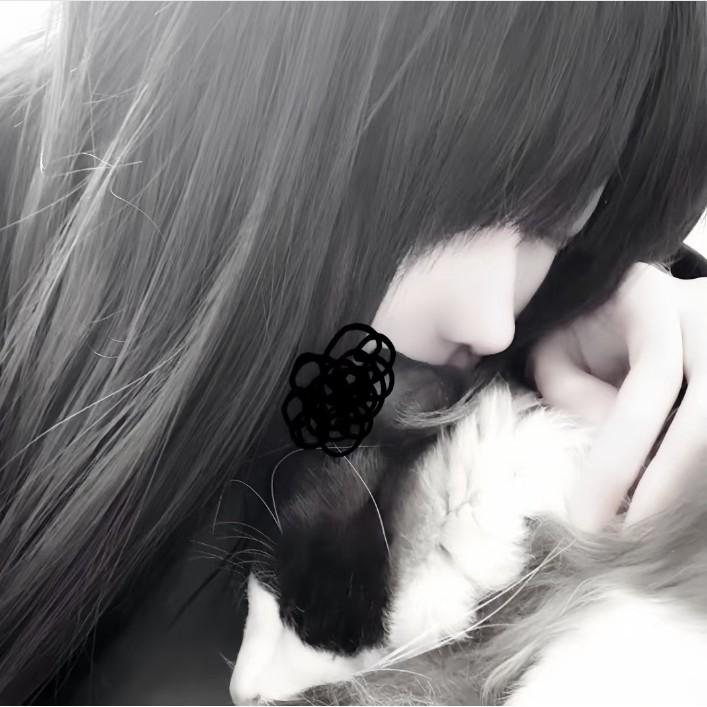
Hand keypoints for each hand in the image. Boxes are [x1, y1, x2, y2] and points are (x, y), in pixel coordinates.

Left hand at [529, 263, 706, 531]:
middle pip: (705, 416)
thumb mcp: (556, 348)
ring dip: (690, 486)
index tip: (588, 519)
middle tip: (630, 541)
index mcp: (654, 300)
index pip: (649, 387)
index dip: (620, 459)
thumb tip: (605, 447)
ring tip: (652, 526)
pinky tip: (675, 506)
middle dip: (666, 486)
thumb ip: (571, 391)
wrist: (629, 300)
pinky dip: (698, 475)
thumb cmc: (582, 328)